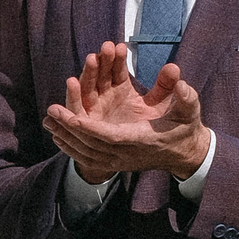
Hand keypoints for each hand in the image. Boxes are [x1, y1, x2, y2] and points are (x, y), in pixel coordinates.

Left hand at [44, 41, 208, 183]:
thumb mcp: (189, 110)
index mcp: (142, 139)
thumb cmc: (185, 127)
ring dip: (66, 137)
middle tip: (52, 110)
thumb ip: (185, 95)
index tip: (75, 119)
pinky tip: (56, 136)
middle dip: (71, 128)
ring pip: (87, 152)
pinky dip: (71, 148)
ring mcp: (119, 161)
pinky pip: (88, 158)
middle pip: (93, 144)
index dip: (92, 129)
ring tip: (48, 121)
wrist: (184, 153)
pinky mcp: (115, 162)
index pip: (112, 137)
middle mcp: (127, 153)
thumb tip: (178, 76)